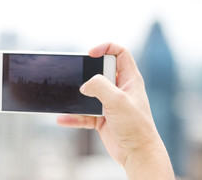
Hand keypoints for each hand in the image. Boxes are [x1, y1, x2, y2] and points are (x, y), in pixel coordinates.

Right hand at [57, 43, 174, 179]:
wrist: (138, 154)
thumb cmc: (136, 126)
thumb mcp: (118, 101)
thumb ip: (100, 86)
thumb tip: (85, 85)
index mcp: (130, 79)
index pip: (120, 53)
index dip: (106, 48)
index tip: (91, 53)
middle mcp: (120, 89)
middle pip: (100, 71)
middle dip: (87, 73)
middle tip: (76, 76)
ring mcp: (110, 104)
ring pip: (90, 93)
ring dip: (78, 97)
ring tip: (66, 98)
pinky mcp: (102, 118)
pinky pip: (84, 114)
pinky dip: (74, 117)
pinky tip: (63, 119)